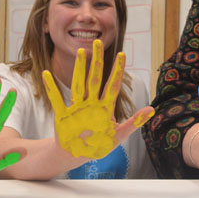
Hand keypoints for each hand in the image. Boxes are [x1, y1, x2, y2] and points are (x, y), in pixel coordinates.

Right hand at [43, 39, 153, 159]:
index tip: (122, 54)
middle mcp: (91, 104)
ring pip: (78, 84)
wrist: (77, 156)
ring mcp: (77, 108)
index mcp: (105, 108)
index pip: (113, 85)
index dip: (118, 70)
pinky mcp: (63, 116)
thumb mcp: (119, 135)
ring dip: (79, 69)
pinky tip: (46, 74)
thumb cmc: (98, 145)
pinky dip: (51, 88)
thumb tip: (152, 109)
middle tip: (97, 42)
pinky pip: (56, 100)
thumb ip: (134, 122)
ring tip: (80, 52)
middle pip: (95, 78)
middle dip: (97, 61)